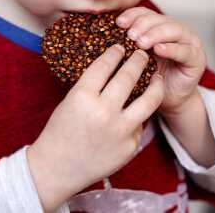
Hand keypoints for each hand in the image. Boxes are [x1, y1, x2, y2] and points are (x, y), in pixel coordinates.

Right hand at [27, 44, 163, 211]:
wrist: (58, 168)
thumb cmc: (59, 132)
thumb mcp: (70, 103)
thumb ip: (92, 89)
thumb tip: (115, 75)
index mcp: (82, 97)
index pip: (104, 65)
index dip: (114, 53)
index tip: (120, 47)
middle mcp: (103, 112)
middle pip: (129, 76)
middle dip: (138, 60)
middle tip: (142, 54)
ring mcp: (120, 131)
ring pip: (150, 99)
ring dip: (156, 83)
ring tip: (157, 76)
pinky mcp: (130, 147)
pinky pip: (141, 124)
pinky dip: (140, 114)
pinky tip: (139, 111)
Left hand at [117, 7, 206, 114]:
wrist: (169, 99)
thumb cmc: (150, 81)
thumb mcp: (136, 63)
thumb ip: (129, 50)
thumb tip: (108, 44)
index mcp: (158, 30)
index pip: (145, 14)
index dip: (132, 15)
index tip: (119, 23)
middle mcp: (173, 33)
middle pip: (159, 20)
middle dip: (143, 25)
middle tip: (130, 35)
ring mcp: (187, 44)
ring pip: (173, 30)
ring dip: (156, 34)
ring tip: (141, 42)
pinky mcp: (196, 59)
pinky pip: (184, 51)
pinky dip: (171, 48)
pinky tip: (158, 49)